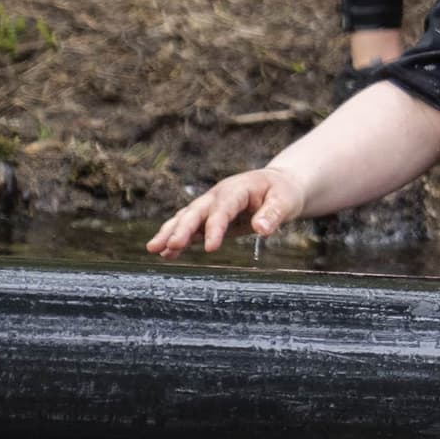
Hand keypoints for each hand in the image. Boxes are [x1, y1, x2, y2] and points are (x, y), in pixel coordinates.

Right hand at [149, 166, 303, 256]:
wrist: (278, 184)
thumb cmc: (283, 192)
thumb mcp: (286, 201)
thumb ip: (273, 214)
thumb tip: (262, 229)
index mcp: (237, 189)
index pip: (223, 209)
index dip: (215, 228)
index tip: (211, 248)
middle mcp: (218, 196)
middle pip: (196, 212)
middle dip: (181, 229)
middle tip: (168, 246)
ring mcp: (211, 206)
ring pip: (186, 218)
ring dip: (170, 233)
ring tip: (154, 249)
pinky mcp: (209, 217)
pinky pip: (191, 228)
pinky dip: (178, 239)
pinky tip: (166, 254)